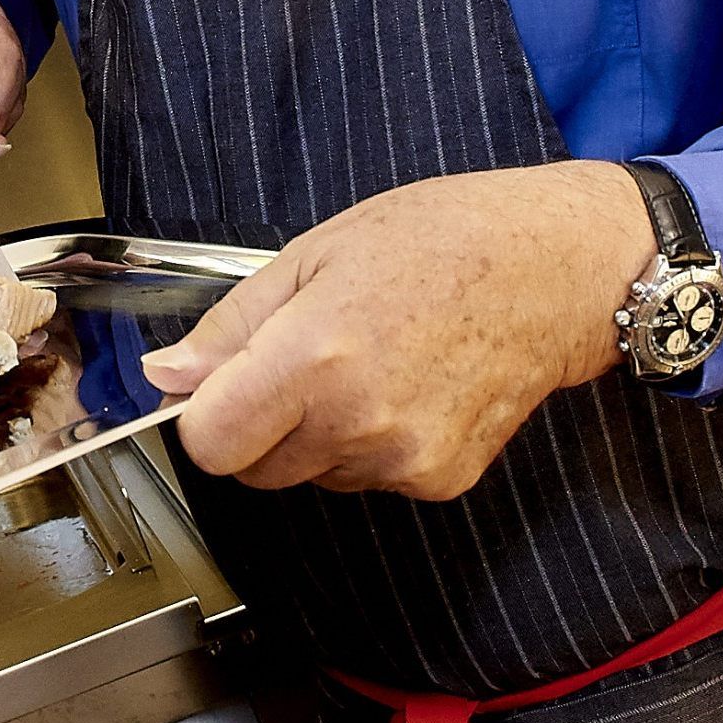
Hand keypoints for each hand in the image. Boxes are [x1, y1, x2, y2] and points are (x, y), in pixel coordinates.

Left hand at [139, 163, 657, 499]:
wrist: (555, 269)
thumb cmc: (440, 241)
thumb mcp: (314, 255)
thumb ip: (232, 327)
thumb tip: (167, 376)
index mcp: (316, 359)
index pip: (210, 444)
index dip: (203, 413)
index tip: (220, 383)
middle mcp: (359, 424)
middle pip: (254, 469)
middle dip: (256, 424)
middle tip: (301, 358)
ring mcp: (405, 461)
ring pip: (310, 476)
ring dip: (314, 436)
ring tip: (364, 362)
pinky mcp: (442, 481)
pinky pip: (366, 478)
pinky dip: (366, 445)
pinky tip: (403, 387)